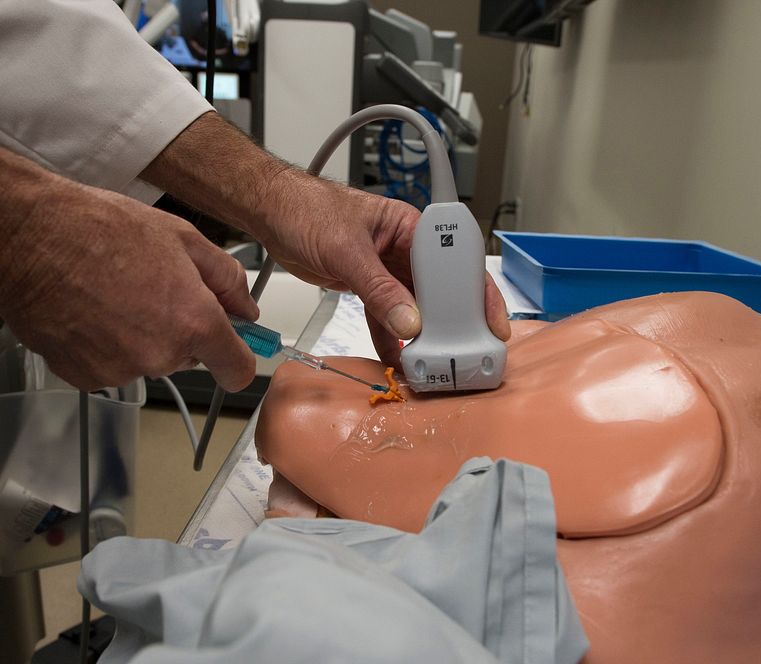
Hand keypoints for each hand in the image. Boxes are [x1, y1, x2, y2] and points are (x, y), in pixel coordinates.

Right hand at [0, 182, 258, 390]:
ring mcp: (119, 370)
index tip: (229, 345)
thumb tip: (246, 309)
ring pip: (147, 360)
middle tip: (152, 288)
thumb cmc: (99, 229)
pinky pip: (110, 366)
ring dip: (139, 336)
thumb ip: (225, 279)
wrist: (26, 238)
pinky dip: (104, 345)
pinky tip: (89, 310)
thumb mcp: (181, 237)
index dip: (236, 357)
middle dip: (180, 330)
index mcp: (193, 322)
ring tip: (113, 293)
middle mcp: (159, 355)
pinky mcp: (83, 377)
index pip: (237, 370)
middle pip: (189, 359)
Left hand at [253, 171, 511, 366]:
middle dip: (450, 322)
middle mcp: (404, 248)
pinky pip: (385, 316)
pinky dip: (390, 338)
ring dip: (420, 336)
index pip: (455, 261)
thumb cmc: (307, 209)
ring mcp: (386, 269)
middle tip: (462, 352)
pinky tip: (397, 359)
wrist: (270, 212)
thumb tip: (409, 323)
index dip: (477, 293)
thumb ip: (378, 289)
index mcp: (410, 226)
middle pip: (439, 290)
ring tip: (432, 363)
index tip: (489, 322)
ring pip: (413, 307)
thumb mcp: (347, 251)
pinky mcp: (366, 285)